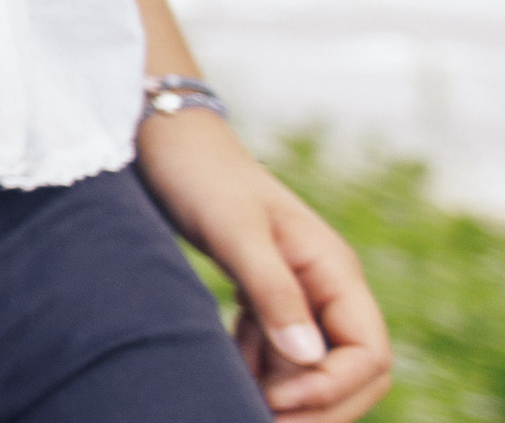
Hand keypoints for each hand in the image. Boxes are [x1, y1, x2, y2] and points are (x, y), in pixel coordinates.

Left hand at [137, 109, 391, 420]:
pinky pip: (277, 351)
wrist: (165, 139)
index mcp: (335, 270)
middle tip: (261, 420)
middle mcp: (325, 286)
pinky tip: (225, 379)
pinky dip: (259, 373)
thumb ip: (272, 291)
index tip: (279, 403)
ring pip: (312, 366)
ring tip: (238, 406)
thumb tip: (309, 360)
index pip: (369, 354)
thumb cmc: (201, 176)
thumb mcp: (235, 231)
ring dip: (286, 395)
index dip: (333, 388)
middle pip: (350, 370)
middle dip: (317, 405)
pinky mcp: (262, 294)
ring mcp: (296, 291)